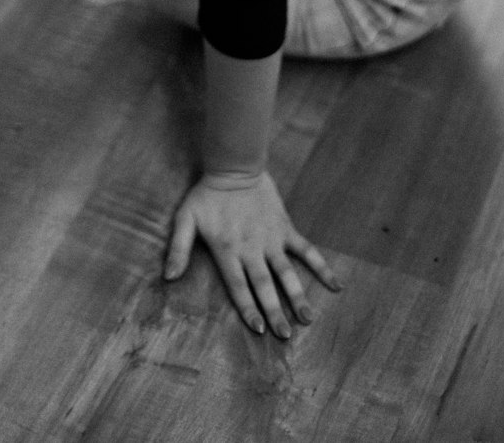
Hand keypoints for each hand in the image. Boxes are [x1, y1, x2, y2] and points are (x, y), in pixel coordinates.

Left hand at [164, 170, 340, 338]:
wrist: (234, 166)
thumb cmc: (207, 195)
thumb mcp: (185, 219)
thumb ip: (177, 249)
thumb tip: (168, 278)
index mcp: (228, 251)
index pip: (238, 287)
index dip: (248, 309)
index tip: (259, 329)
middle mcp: (251, 249)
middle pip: (264, 286)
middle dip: (275, 312)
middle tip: (285, 336)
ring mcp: (271, 239)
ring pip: (286, 273)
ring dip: (297, 296)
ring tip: (308, 319)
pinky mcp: (285, 228)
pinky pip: (306, 249)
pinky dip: (321, 266)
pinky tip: (335, 284)